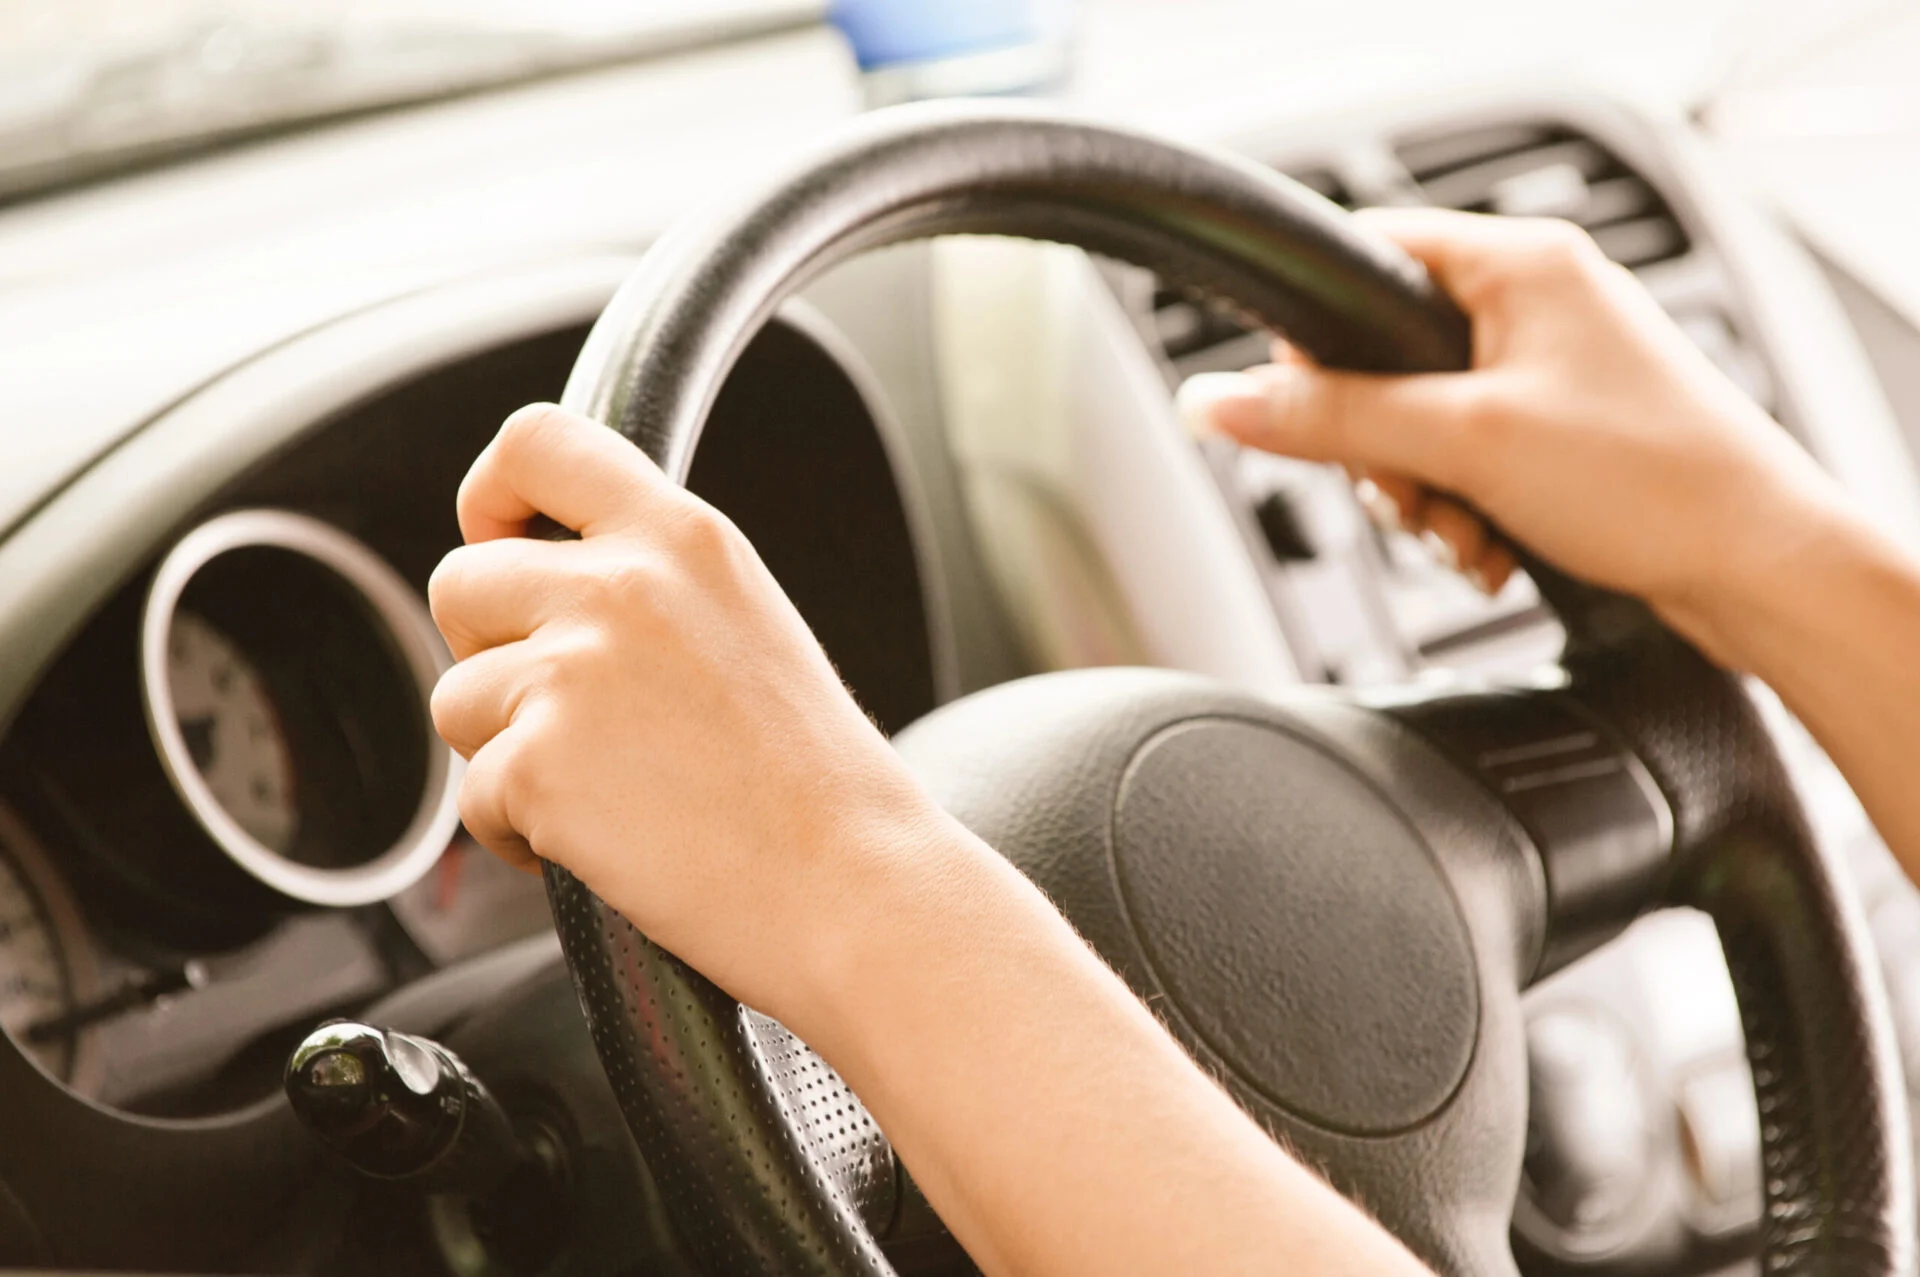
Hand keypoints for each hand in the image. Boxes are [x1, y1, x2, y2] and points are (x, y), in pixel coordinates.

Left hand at [426, 404, 950, 1018]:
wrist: (854, 884)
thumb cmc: (817, 783)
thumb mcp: (748, 622)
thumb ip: (652, 582)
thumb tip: (549, 578)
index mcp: (683, 536)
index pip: (536, 443)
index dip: (491, 495)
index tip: (500, 543)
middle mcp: (622, 585)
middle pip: (463, 582)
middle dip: (492, 656)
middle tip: (566, 712)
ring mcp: (574, 671)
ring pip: (458, 698)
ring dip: (507, 752)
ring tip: (605, 790)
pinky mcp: (539, 763)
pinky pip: (473, 795)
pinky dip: (520, 833)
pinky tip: (603, 843)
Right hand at [1177, 207, 1859, 666]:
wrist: (1759, 570)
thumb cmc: (1653, 481)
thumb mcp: (1462, 443)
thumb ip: (1330, 418)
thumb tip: (1218, 402)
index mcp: (1520, 263)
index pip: (1370, 254)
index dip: (1317, 336)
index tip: (1301, 404)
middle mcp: (1538, 303)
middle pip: (1387, 357)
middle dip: (1383, 447)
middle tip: (1412, 489)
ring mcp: (1553, 369)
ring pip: (1423, 422)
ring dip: (1424, 493)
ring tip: (1466, 532)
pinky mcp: (1564, 432)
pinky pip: (1469, 461)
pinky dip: (1465, 511)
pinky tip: (1491, 549)